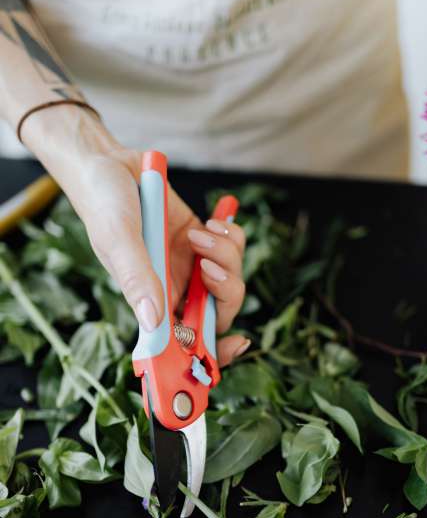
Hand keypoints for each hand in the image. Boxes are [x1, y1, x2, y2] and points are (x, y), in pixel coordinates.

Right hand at [22, 107, 248, 365]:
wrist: (109, 162)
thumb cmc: (103, 203)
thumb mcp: (116, 238)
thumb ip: (136, 278)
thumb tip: (153, 321)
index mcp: (149, 302)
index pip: (183, 343)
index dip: (210, 354)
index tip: (233, 345)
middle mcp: (172, 289)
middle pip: (218, 313)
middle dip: (224, 291)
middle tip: (207, 266)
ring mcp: (189, 266)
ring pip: (230, 279)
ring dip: (226, 256)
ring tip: (200, 232)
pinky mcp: (202, 242)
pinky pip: (232, 249)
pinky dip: (229, 235)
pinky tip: (209, 221)